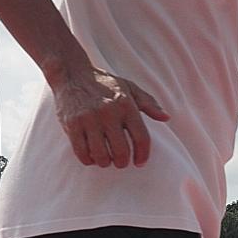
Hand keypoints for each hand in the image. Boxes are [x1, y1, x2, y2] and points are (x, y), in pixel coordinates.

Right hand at [51, 67, 170, 168]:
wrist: (72, 74)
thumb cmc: (104, 84)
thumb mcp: (129, 88)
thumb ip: (149, 103)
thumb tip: (166, 118)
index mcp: (126, 105)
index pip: (141, 138)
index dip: (143, 155)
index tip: (139, 162)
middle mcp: (108, 112)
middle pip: (121, 152)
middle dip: (122, 162)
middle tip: (120, 161)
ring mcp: (89, 119)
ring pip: (102, 156)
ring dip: (105, 162)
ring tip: (105, 158)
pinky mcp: (72, 125)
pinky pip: (82, 153)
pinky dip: (88, 160)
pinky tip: (91, 155)